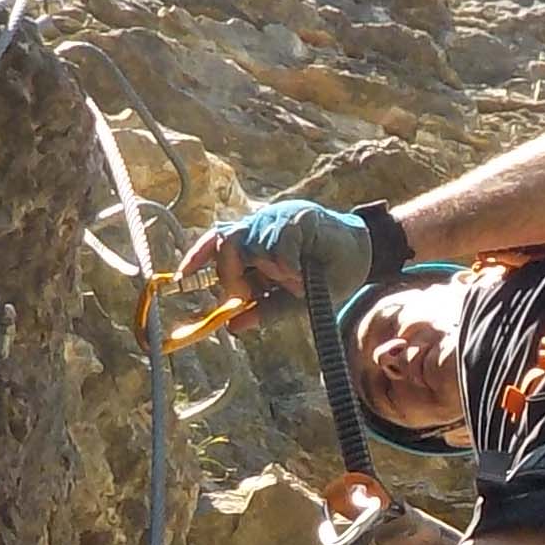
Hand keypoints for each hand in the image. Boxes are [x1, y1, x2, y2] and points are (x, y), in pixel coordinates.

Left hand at [176, 197, 376, 311]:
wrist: (363, 259)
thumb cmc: (326, 277)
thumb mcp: (292, 302)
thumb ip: (263, 310)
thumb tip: (232, 327)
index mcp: (254, 245)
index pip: (215, 243)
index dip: (196, 257)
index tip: (181, 278)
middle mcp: (262, 227)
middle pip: (227, 244)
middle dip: (232, 276)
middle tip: (249, 296)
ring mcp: (280, 219)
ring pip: (253, 243)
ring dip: (269, 272)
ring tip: (292, 283)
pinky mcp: (300, 217)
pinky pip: (280, 242)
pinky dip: (286, 264)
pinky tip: (298, 275)